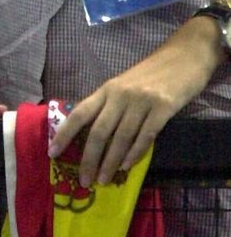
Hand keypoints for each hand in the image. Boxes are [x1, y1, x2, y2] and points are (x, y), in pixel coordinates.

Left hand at [49, 14, 224, 186]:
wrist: (184, 56)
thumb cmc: (151, 74)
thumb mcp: (123, 85)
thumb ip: (109, 106)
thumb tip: (93, 138)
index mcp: (106, 90)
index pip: (79, 113)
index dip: (64, 133)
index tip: (52, 152)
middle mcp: (120, 95)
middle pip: (99, 131)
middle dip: (89, 159)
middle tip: (84, 181)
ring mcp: (142, 101)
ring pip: (121, 137)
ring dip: (111, 162)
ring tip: (103, 180)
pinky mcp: (163, 108)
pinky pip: (146, 135)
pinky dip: (135, 153)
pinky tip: (127, 167)